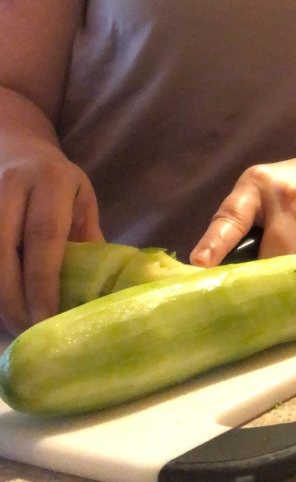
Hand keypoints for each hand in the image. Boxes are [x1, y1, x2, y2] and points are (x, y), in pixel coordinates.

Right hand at [0, 155, 102, 335]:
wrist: (17, 149)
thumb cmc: (58, 183)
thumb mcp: (81, 200)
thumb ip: (88, 240)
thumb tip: (100, 291)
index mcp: (51, 181)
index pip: (45, 237)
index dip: (44, 282)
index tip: (48, 319)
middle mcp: (11, 186)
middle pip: (5, 253)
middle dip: (15, 300)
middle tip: (30, 332)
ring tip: (15, 326)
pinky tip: (3, 307)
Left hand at [190, 153, 295, 267]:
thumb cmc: (288, 189)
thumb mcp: (260, 192)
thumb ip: (239, 223)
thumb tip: (215, 272)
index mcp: (256, 185)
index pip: (232, 217)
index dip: (216, 242)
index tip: (201, 264)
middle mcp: (285, 197)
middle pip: (270, 253)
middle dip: (266, 272)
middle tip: (259, 289)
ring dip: (292, 273)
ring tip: (295, 260)